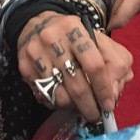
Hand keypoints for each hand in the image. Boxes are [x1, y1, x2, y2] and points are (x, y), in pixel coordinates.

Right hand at [17, 12, 132, 123]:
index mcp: (75, 28)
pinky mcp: (24, 66)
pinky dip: (58, 104)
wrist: (37, 24)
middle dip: (90, 106)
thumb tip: (114, 93)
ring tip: (80, 107)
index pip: (95, 65)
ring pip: (60, 96)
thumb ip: (115, 63)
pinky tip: (65, 99)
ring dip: (74, 108)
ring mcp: (36, 53)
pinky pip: (45, 97)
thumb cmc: (74, 37)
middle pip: (77, 85)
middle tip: (96, 115)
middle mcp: (52, 38)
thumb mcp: (99, 40)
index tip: (108, 105)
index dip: (104, 90)